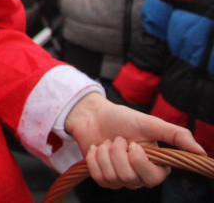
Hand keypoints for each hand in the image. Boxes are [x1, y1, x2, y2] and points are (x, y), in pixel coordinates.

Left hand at [65, 92, 205, 188]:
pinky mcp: (104, 178)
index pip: (153, 178)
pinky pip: (99, 178)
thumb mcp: (151, 123)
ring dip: (105, 153)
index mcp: (156, 166)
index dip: (138, 161)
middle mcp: (140, 176)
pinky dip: (94, 158)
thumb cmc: (124, 119)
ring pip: (112, 177)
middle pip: (129, 178)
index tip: (132, 143)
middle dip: (118, 153)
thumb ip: (176, 135)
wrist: (94, 115)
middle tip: (119, 139)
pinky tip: (96, 147)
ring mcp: (121, 179)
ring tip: (108, 142)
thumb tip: (201, 152)